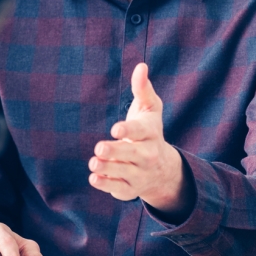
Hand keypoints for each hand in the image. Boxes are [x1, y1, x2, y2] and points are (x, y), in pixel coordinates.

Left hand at [88, 63, 190, 215]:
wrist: (162, 168)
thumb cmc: (149, 131)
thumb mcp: (150, 109)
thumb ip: (143, 89)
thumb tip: (141, 66)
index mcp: (151, 134)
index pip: (141, 132)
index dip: (128, 131)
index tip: (115, 129)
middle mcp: (148, 156)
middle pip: (132, 155)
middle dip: (116, 152)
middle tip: (99, 148)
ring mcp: (139, 174)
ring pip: (123, 173)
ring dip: (108, 169)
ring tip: (93, 163)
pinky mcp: (129, 189)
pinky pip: (118, 189)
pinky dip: (106, 184)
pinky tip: (94, 177)